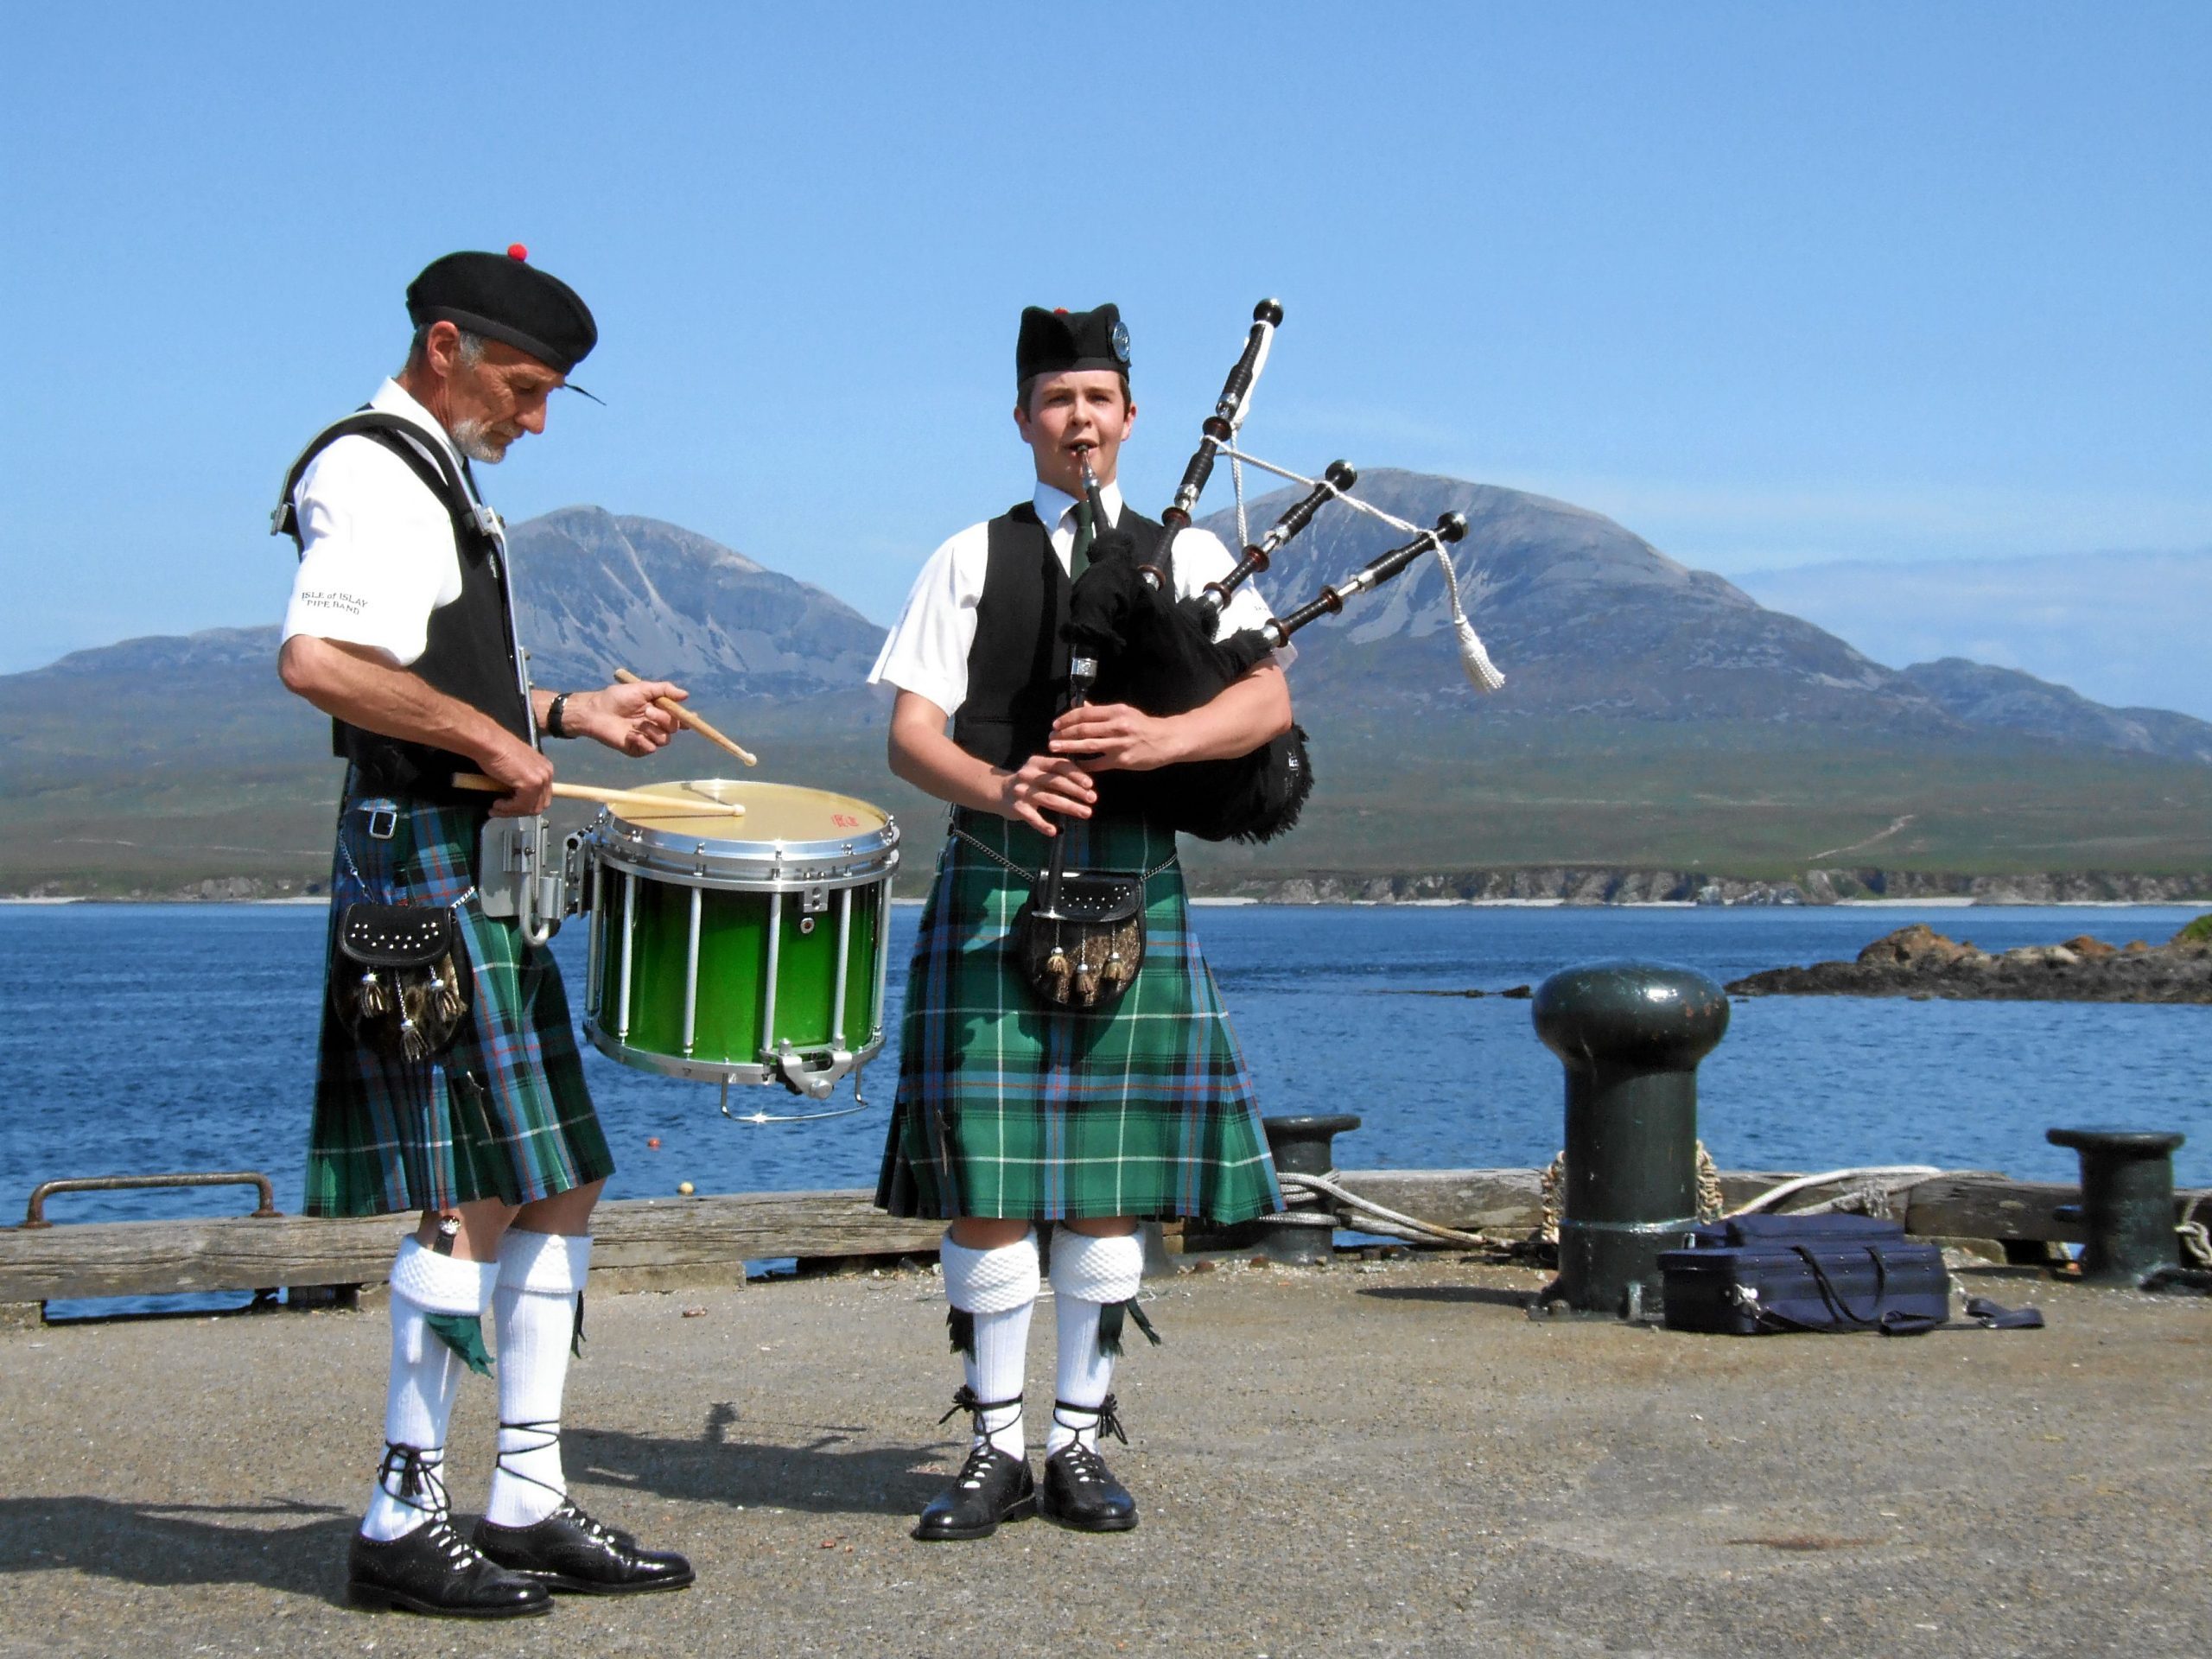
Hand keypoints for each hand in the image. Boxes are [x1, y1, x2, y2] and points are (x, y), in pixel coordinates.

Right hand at [480, 737, 553, 816]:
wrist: (489, 743)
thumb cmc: (496, 752)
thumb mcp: (514, 769)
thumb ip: (520, 782)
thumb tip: (515, 799)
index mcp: (545, 769)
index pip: (541, 796)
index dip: (525, 805)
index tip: (508, 807)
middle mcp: (547, 773)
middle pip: (539, 804)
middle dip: (519, 810)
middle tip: (501, 810)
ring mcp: (541, 779)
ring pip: (531, 808)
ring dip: (512, 811)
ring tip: (496, 808)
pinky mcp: (531, 784)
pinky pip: (521, 806)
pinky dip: (508, 809)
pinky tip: (496, 804)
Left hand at [571, 680, 685, 755]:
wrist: (596, 712)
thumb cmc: (617, 698)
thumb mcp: (642, 688)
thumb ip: (665, 690)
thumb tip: (686, 695)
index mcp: (659, 711)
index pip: (679, 717)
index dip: (687, 719)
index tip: (692, 717)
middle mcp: (655, 725)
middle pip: (673, 728)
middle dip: (664, 719)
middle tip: (648, 712)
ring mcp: (647, 738)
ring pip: (664, 740)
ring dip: (653, 730)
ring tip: (637, 724)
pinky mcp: (637, 749)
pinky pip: (650, 749)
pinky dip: (643, 741)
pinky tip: (631, 735)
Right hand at [996, 753, 1095, 834]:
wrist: (998, 791)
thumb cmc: (1030, 781)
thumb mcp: (1042, 771)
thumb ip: (1061, 772)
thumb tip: (1089, 778)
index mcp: (1038, 762)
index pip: (1060, 765)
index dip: (1076, 774)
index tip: (1090, 784)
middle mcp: (1029, 774)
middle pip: (1056, 782)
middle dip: (1076, 791)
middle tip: (1093, 799)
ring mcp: (1022, 791)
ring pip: (1049, 799)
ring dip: (1069, 807)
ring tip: (1086, 813)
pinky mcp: (1017, 808)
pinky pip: (1032, 818)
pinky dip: (1043, 825)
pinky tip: (1055, 831)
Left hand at [1048, 702, 1183, 773]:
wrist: (1167, 740)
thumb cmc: (1143, 725)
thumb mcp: (1124, 712)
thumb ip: (1100, 711)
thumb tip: (1079, 705)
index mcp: (1116, 711)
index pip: (1085, 713)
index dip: (1067, 718)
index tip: (1055, 724)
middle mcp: (1117, 726)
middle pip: (1083, 729)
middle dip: (1063, 734)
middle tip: (1050, 738)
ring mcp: (1120, 744)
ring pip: (1088, 745)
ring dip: (1068, 747)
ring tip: (1054, 748)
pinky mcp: (1123, 760)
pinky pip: (1098, 763)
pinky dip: (1084, 764)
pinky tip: (1073, 765)